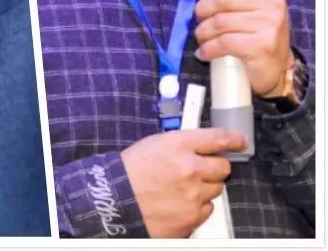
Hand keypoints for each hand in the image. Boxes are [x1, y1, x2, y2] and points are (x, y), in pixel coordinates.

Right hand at [121, 128, 245, 236]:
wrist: (115, 200)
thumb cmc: (130, 171)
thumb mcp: (154, 145)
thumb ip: (182, 145)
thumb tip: (203, 148)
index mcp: (178, 145)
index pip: (217, 139)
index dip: (233, 139)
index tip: (240, 141)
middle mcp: (190, 169)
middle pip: (223, 167)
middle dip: (214, 168)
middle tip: (199, 171)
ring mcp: (194, 195)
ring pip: (216, 190)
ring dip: (204, 188)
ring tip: (181, 189)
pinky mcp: (193, 217)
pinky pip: (206, 209)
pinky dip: (196, 206)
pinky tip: (178, 203)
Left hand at [189, 0, 292, 96]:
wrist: (273, 66)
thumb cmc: (253, 30)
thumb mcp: (242, 2)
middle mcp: (272, 2)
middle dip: (202, 9)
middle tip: (200, 19)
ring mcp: (269, 24)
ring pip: (219, 22)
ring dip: (203, 32)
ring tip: (203, 38)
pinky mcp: (262, 45)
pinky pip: (223, 42)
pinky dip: (208, 48)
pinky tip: (205, 52)